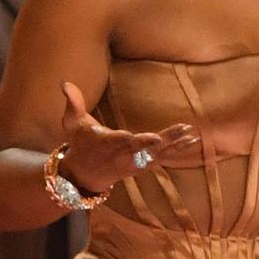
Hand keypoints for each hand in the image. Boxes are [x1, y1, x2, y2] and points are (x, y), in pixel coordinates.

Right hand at [57, 81, 198, 192]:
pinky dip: (178, 149)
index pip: (117, 142)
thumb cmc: (80, 144)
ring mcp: (135, 162)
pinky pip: (164, 158)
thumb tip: (65, 83)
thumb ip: (73, 103)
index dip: (127, 140)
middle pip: (141, 149)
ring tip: (190, 133)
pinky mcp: (143, 165)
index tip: (137, 137)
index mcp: (105, 143)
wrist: (84, 175)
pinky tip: (193, 139)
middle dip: (156, 143)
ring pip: (157, 155)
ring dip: (174, 144)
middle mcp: (122, 155)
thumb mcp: (72, 124)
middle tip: (170, 135)